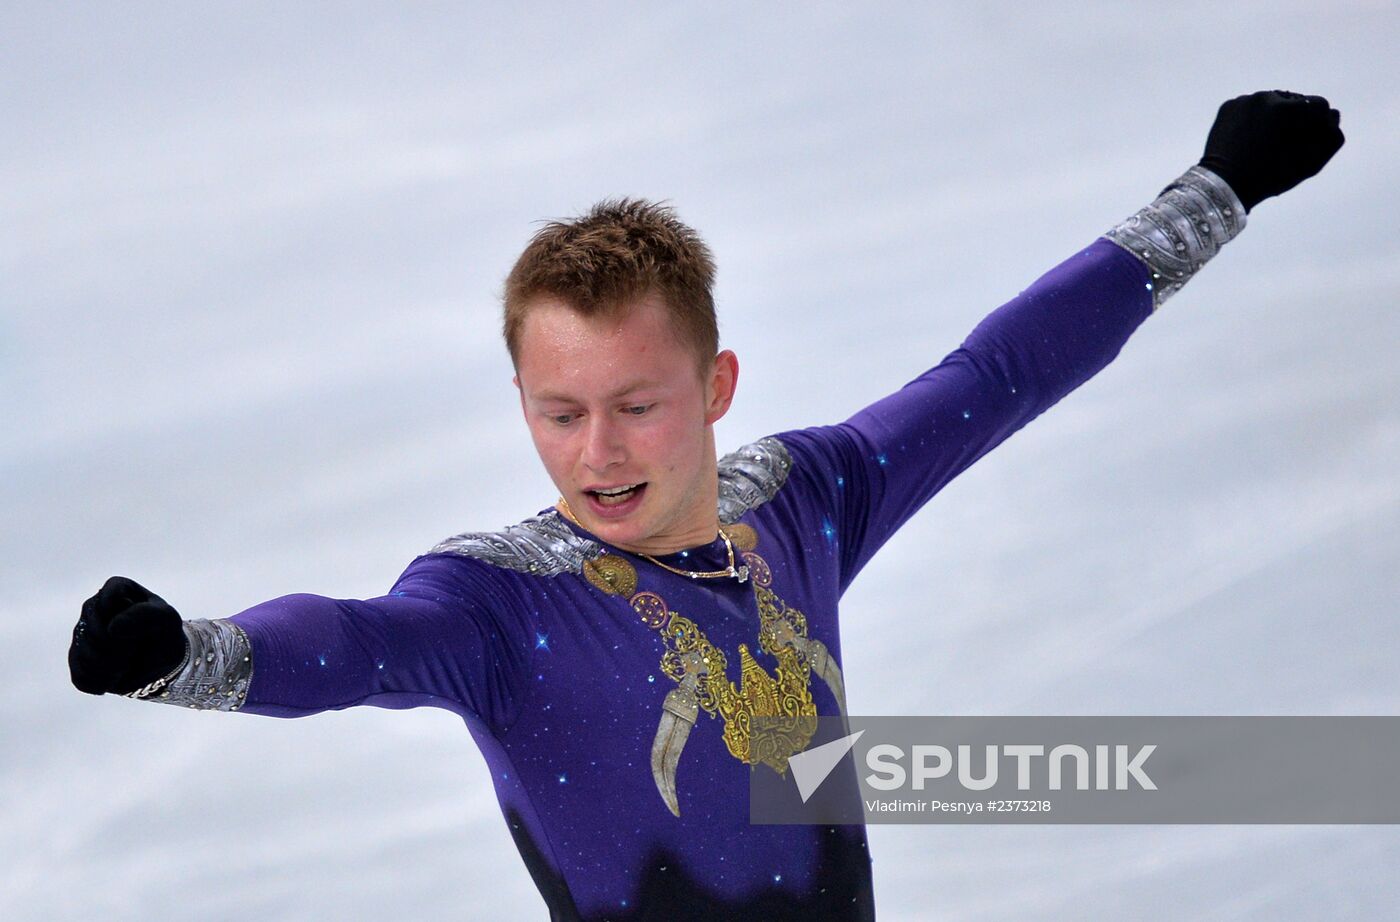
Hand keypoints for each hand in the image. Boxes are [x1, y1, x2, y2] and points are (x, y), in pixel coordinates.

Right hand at [69, 576, 186, 695]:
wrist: (161, 661)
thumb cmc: (164, 633)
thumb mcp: (166, 619)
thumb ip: (144, 615)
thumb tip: (111, 628)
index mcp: (116, 589)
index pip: (109, 601)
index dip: (128, 620)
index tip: (144, 627)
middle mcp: (92, 608)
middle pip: (94, 633)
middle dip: (122, 648)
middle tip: (137, 649)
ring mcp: (80, 634)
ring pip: (85, 657)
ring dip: (114, 667)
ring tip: (128, 663)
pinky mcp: (76, 659)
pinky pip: (81, 677)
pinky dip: (104, 682)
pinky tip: (116, 676)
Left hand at [1198, 89, 1344, 212]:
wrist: (1225, 185)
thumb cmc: (1272, 177)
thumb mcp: (1311, 163)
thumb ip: (1331, 137)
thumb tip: (1332, 116)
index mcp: (1291, 109)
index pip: (1318, 105)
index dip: (1317, 123)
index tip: (1307, 139)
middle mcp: (1267, 97)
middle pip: (1294, 101)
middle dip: (1294, 118)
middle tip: (1283, 142)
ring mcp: (1245, 100)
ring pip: (1270, 103)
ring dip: (1273, 116)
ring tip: (1266, 140)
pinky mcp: (1228, 106)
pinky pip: (1249, 108)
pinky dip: (1252, 119)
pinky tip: (1249, 138)